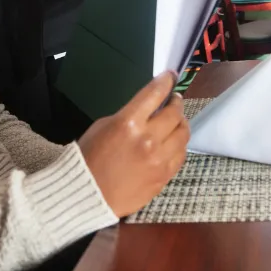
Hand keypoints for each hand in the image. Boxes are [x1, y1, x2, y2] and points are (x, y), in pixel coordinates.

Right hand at [78, 72, 189, 217]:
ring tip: (176, 121)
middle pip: (175, 113)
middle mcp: (148, 139)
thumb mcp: (104, 126)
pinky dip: (179, 144)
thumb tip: (150, 109)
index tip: (171, 76)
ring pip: (183, 133)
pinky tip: (173, 142)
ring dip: (181, 123)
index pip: (155, 93)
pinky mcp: (164, 176)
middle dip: (176, 102)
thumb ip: (130, 115)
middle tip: (174, 100)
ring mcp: (159, 159)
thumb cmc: (90, 156)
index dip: (166, 81)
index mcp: (128, 122)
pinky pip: (181, 155)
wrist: (87, 194)